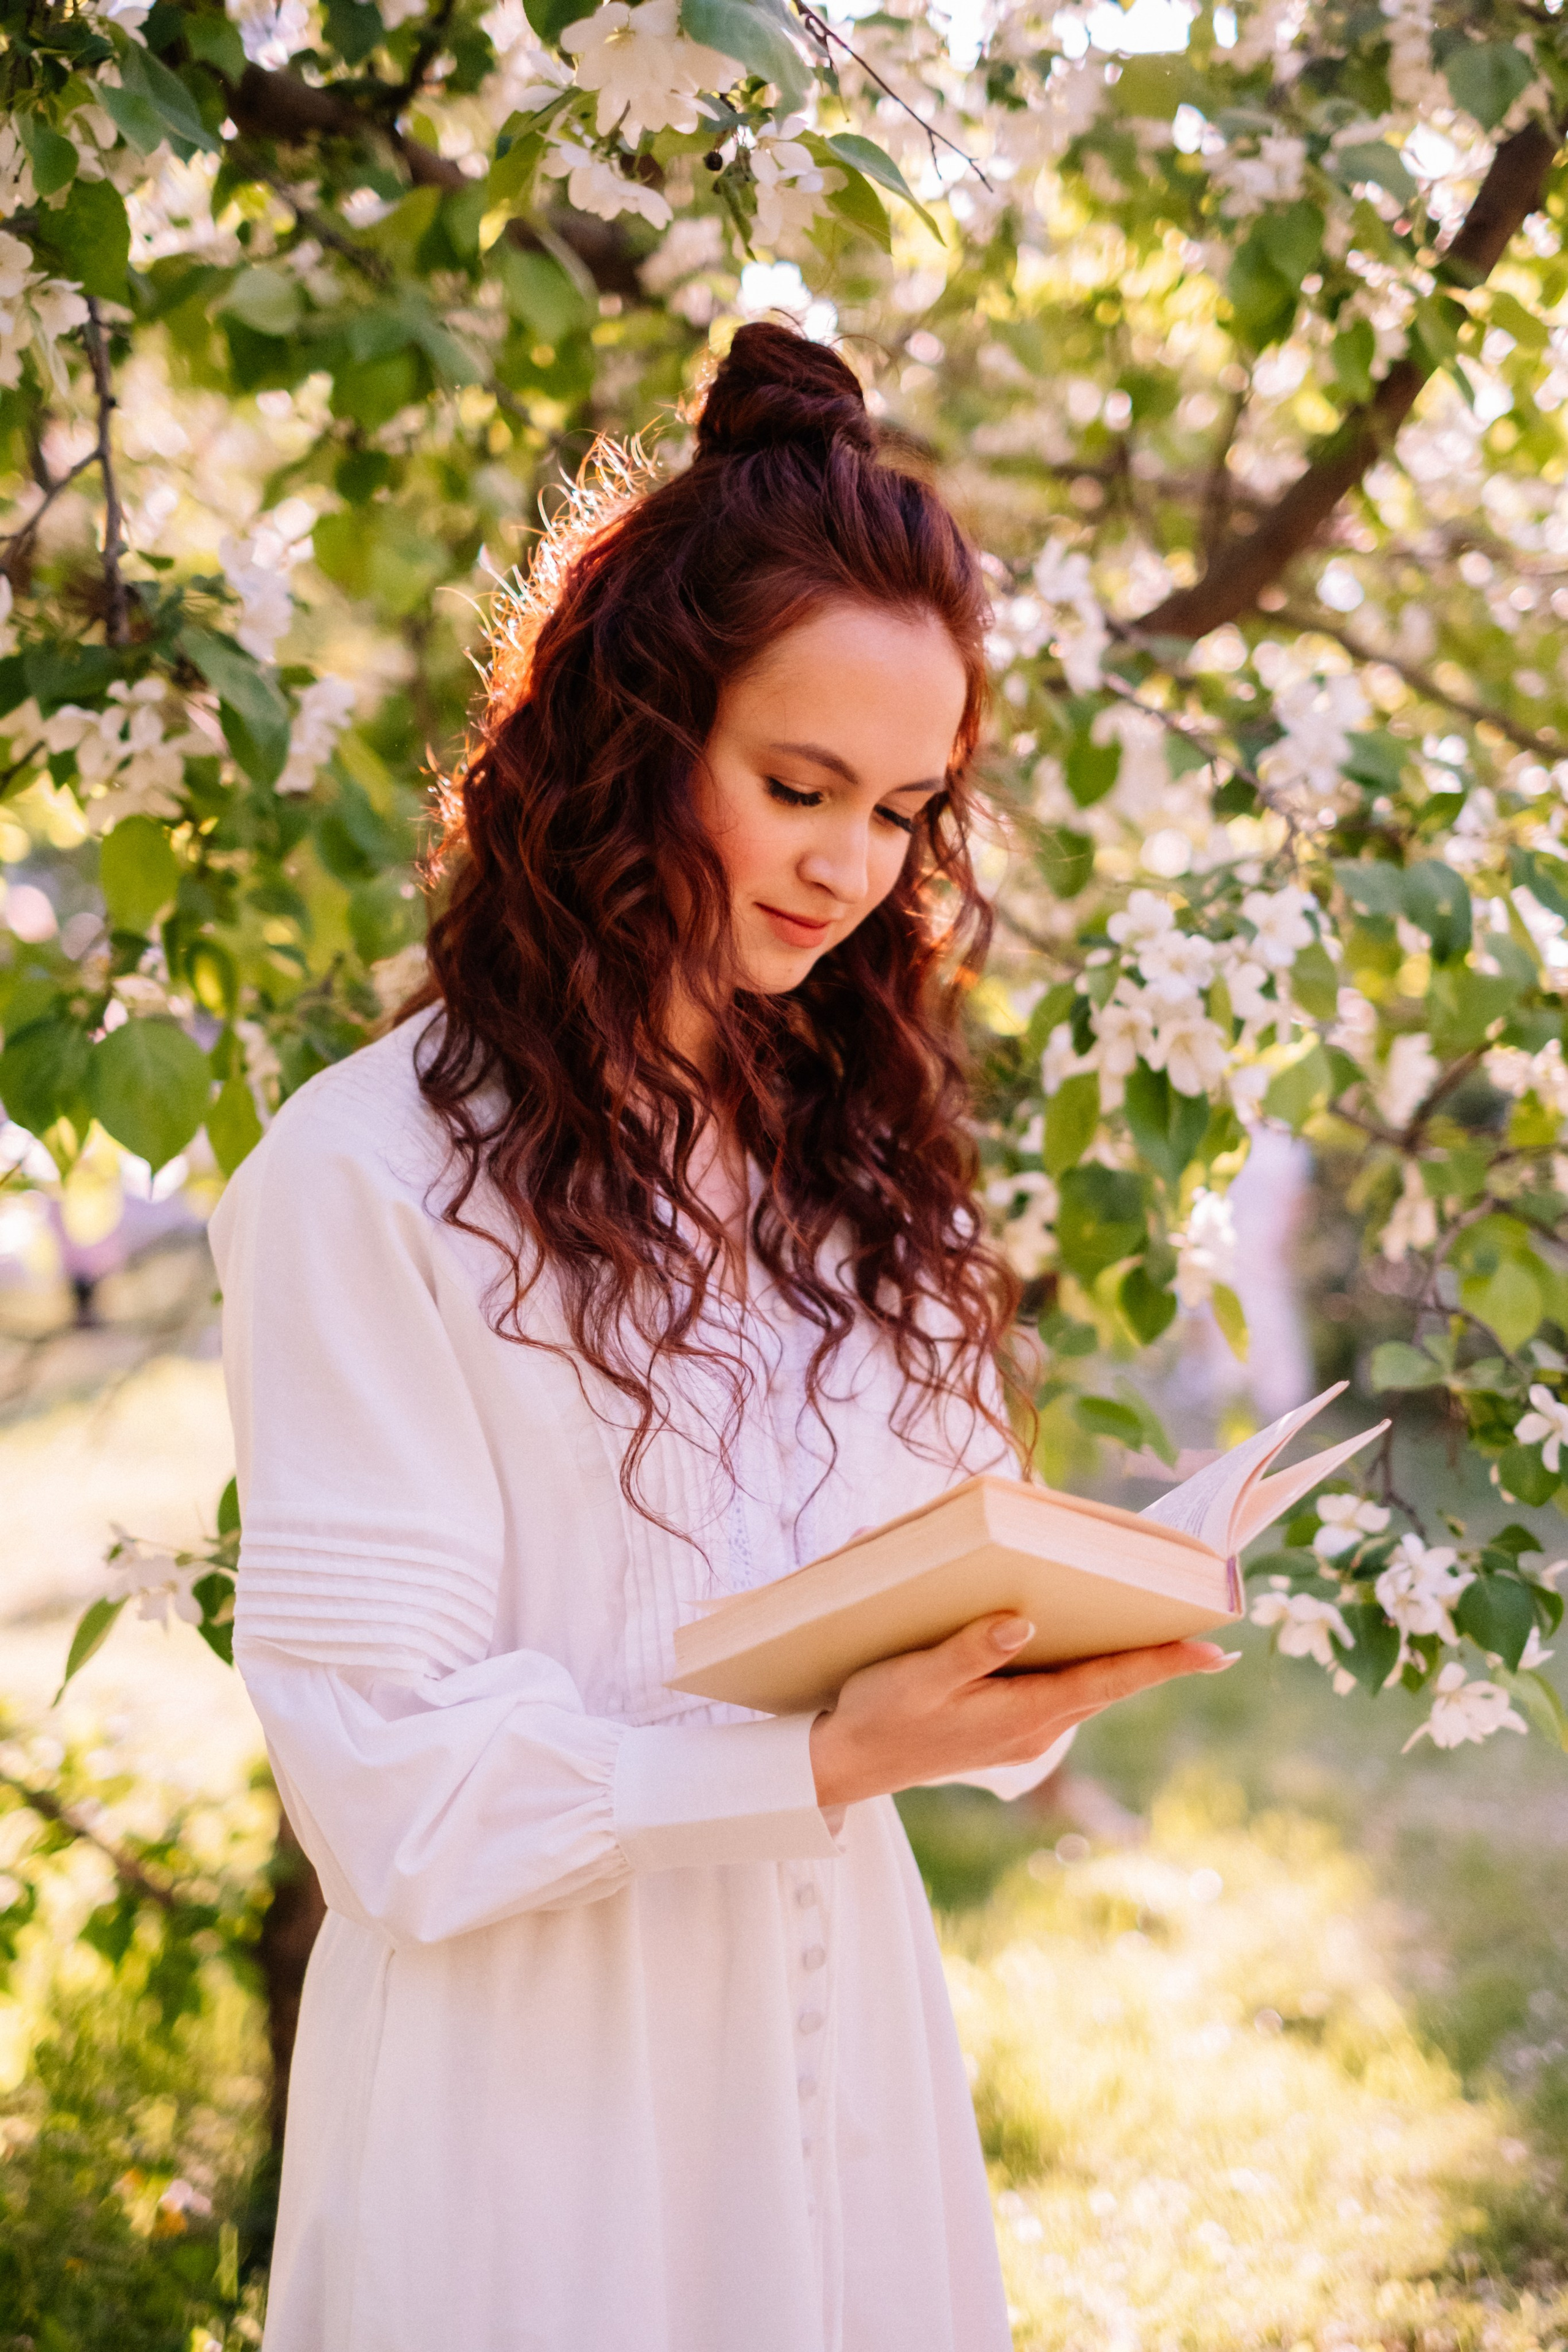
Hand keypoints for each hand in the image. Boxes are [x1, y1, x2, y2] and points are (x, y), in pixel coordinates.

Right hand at [808, 1613, 1237, 1810]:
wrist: (846, 1765)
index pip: (1109, 1682)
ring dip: (1125, 1665)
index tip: (1216, 1651)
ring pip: (1089, 1692)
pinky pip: (1064, 1695)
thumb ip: (969, 1650)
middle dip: (1158, 1659)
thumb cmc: (877, 1715)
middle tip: (1207, 1628)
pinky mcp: (1005, 1730)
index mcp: (1021, 1714)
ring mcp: (1022, 1734)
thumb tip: (1021, 1624)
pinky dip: (1088, 1671)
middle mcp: (1033, 1729)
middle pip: (1111, 1686)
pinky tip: (1089, 1649)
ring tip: (1164, 1634)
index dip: (1164, 1664)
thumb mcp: (916, 1677)